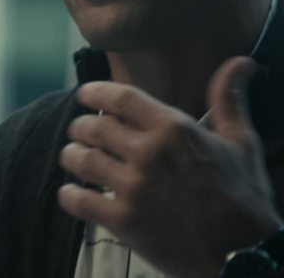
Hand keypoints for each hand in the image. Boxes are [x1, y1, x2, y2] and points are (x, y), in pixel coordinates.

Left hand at [58, 57, 281, 277]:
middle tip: (79, 131)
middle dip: (81, 127)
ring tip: (73, 157)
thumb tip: (241, 61)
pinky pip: (79, 200)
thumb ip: (228, 99)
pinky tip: (71, 192)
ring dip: (72, 156)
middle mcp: (149, 153)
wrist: (247, 254)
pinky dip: (69, 195)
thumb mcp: (241, 142)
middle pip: (94, 127)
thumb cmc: (244, 196)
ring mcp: (133, 187)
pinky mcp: (123, 220)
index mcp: (174, 129)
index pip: (121, 98)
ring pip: (81, 160)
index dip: (95, 91)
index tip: (83, 94)